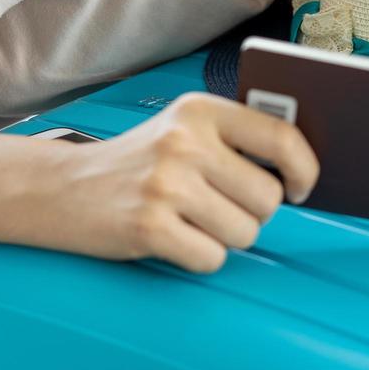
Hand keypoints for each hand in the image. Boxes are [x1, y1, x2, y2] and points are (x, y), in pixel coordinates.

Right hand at [20, 93, 320, 274]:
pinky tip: (175, 238)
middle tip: (220, 206)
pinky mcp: (149, 227)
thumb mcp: (185, 129)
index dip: (304, 170)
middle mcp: (184, 142)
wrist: (63, 188)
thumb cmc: (141, 163)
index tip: (300, 188)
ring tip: (193, 220)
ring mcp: (165, 184)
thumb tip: (301, 169)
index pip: (282, 138)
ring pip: (245, 233)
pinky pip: (213, 259)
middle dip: (253, 213)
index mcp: (200, 110)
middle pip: (267, 198)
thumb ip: (238, 138)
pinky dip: (200, 258)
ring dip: (226, 238)